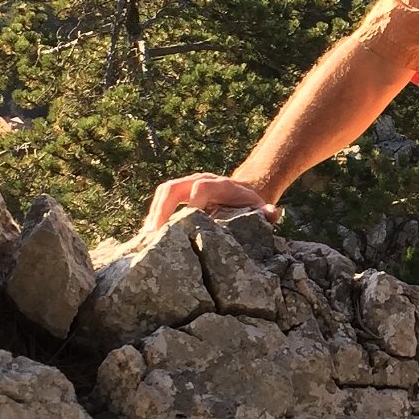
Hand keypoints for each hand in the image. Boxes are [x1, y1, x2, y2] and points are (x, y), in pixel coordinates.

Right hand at [141, 174, 278, 235]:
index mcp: (221, 185)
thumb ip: (267, 212)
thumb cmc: (251, 205)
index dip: (194, 203)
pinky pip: (161, 200)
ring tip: (146, 237)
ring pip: (164, 192)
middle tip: (154, 232)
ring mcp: (187, 185)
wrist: (245, 191)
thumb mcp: (261, 209)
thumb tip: (272, 213)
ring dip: (154, 212)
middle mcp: (200, 181)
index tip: (188, 223)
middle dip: (163, 208)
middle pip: (174, 187)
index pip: (202, 187)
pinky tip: (148, 237)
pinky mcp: (179, 195)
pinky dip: (154, 216)